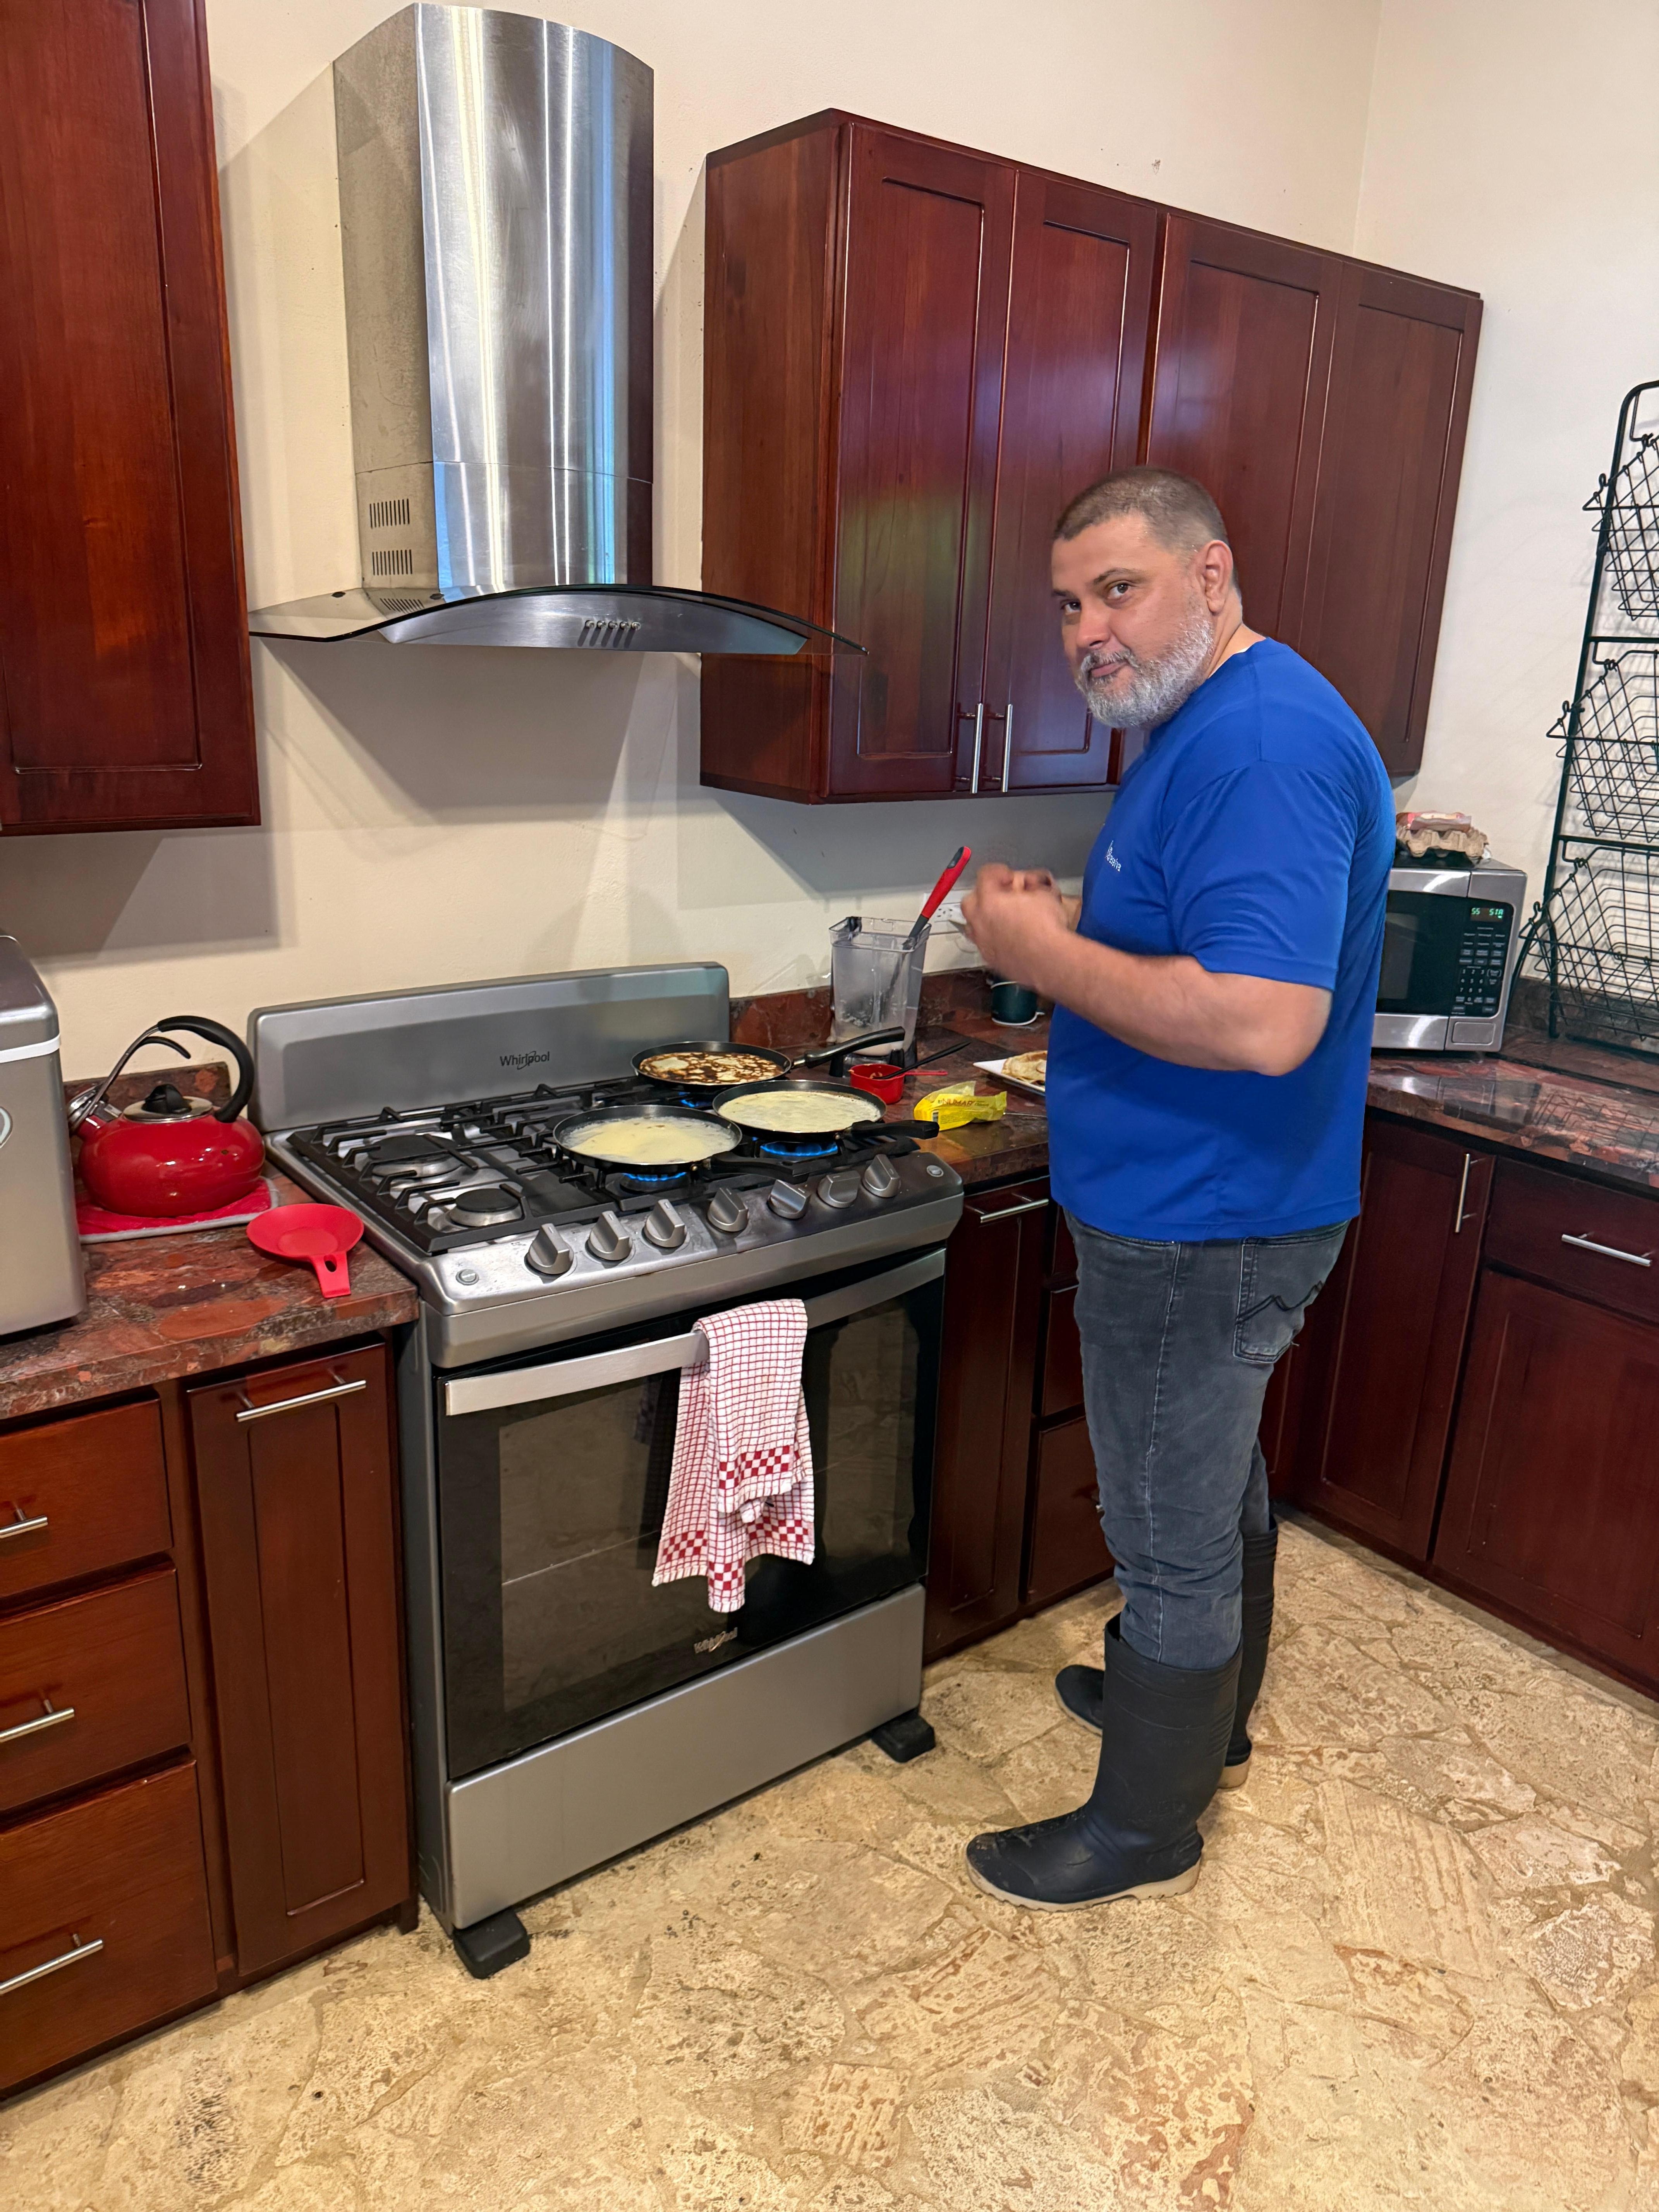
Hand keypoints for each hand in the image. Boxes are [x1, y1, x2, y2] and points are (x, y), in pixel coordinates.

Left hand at [961, 864, 1070, 988]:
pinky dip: (994, 937)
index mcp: (989, 901)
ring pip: (974, 925)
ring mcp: (983, 942)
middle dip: (985, 896)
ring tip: (1005, 917)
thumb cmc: (1048, 929)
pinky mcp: (991, 959)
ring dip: (986, 918)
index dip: (999, 872)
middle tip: (1004, 896)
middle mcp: (980, 922)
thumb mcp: (1045, 895)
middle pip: (971, 900)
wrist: (1050, 961)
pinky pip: (985, 942)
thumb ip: (1032, 887)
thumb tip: (1031, 887)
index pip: (985, 875)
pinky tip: (1010, 936)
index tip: (1007, 875)